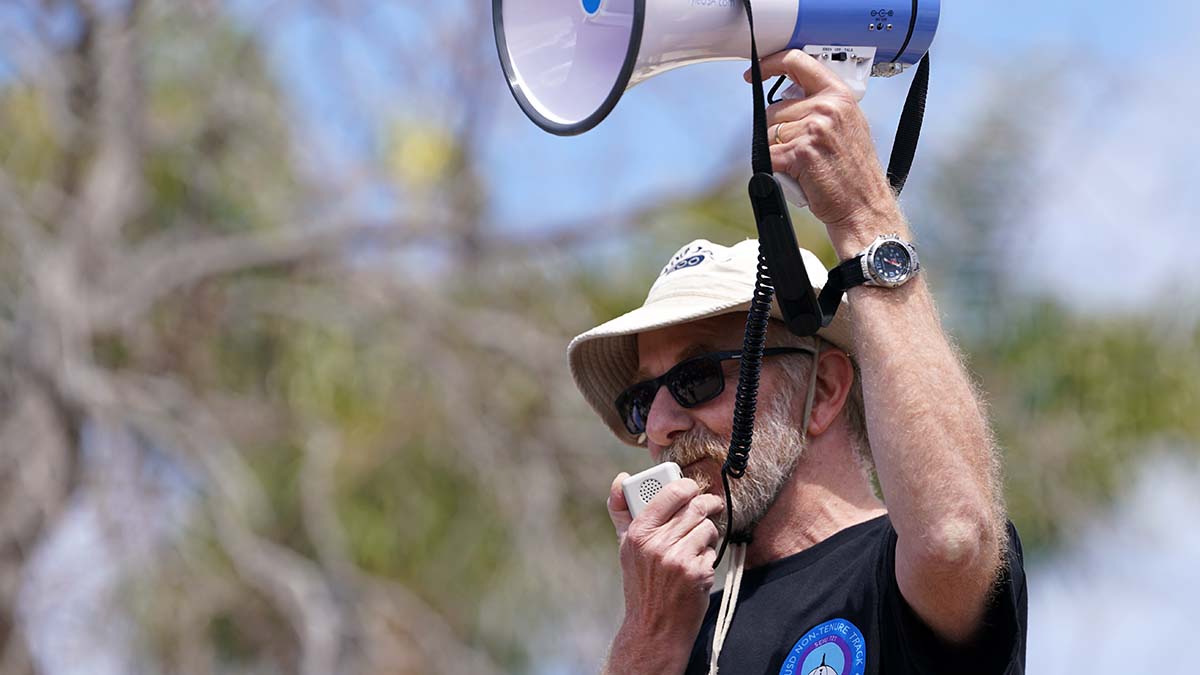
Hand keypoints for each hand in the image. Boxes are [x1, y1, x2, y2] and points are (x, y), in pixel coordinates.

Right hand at [604, 474, 723, 668]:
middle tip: (711, 506)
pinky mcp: (697, 573)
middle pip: (695, 507)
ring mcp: (679, 559)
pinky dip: (709, 557)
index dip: (686, 486)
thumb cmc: (641, 583)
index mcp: (638, 533)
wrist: (653, 628)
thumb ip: (622, 511)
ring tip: (699, 544)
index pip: (671, 493)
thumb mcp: (626, 547)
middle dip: (707, 505)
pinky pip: (713, 551)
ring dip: (709, 533)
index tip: (691, 489)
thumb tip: (621, 478)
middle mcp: (657, 544)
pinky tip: (697, 567)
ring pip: (708, 527)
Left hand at [745, 50, 905, 252]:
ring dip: (777, 152)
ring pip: (768, 134)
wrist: (864, 205)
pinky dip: (775, 169)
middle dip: (778, 132)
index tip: (755, 72)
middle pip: (774, 110)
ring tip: (804, 165)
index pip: (797, 62)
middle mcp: (827, 107)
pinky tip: (797, 175)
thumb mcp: (847, 125)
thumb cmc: (853, 172)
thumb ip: (821, 106)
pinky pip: (768, 155)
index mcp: (839, 95)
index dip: (770, 64)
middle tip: (801, 152)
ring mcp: (814, 128)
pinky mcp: (800, 152)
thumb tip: (789, 99)